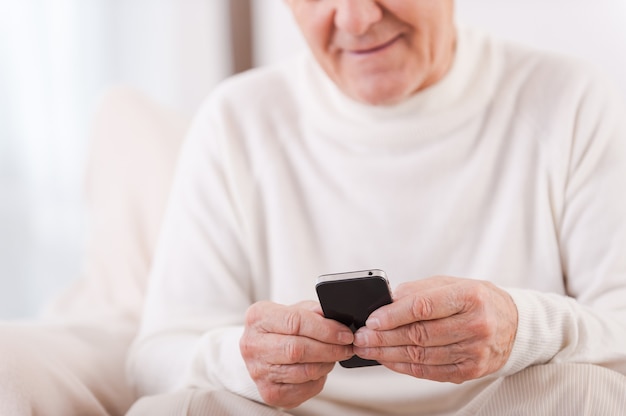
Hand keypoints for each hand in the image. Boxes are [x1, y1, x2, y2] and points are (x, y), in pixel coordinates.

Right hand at [240, 301, 353, 408]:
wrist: (261, 350)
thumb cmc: (280, 328)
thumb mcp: (294, 310)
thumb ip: (313, 311)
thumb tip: (336, 317)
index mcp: (258, 317)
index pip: (295, 322)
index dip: (325, 329)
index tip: (345, 334)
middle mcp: (252, 345)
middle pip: (298, 349)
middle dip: (329, 349)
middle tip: (346, 347)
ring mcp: (258, 371)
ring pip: (303, 371)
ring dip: (326, 364)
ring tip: (334, 356)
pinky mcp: (269, 392)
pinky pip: (303, 388)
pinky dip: (318, 379)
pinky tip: (320, 369)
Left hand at [352, 276, 517, 382]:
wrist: (514, 324)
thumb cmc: (477, 300)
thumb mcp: (451, 283)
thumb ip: (418, 291)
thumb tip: (385, 302)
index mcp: (470, 297)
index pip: (424, 307)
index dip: (393, 315)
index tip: (372, 319)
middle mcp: (475, 325)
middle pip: (419, 334)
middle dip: (383, 337)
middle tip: (361, 337)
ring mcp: (474, 351)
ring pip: (421, 356)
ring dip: (388, 353)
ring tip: (368, 349)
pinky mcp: (470, 371)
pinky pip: (429, 371)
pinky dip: (404, 366)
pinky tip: (388, 359)